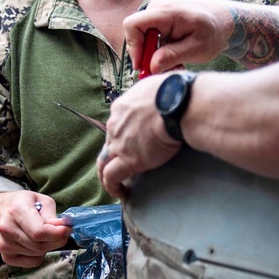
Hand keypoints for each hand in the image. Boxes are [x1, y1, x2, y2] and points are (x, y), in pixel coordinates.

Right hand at [0, 191, 71, 267]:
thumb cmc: (23, 203)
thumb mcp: (41, 200)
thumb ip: (52, 215)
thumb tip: (62, 228)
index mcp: (16, 211)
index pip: (39, 232)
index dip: (58, 233)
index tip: (68, 229)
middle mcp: (7, 229)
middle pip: (39, 245)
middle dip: (57, 241)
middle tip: (63, 233)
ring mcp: (4, 245)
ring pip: (37, 254)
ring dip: (49, 246)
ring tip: (46, 234)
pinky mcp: (6, 256)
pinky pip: (32, 262)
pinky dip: (40, 255)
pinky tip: (37, 243)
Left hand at [98, 75, 182, 199]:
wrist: (175, 105)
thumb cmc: (174, 92)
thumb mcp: (158, 85)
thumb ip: (155, 94)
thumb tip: (165, 94)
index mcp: (122, 107)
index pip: (117, 124)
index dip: (122, 135)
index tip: (132, 142)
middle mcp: (115, 125)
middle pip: (108, 143)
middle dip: (113, 154)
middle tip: (122, 164)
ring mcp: (119, 143)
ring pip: (103, 163)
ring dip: (106, 174)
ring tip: (114, 184)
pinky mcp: (127, 160)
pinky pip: (111, 177)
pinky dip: (112, 186)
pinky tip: (120, 193)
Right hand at [124, 0, 234, 74]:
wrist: (226, 20)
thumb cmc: (214, 32)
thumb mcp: (197, 48)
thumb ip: (173, 56)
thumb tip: (151, 67)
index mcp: (166, 12)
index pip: (133, 25)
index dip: (134, 47)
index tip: (143, 66)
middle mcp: (158, 8)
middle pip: (137, 35)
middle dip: (147, 57)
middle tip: (164, 72)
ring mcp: (158, 12)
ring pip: (144, 39)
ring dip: (156, 57)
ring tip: (177, 66)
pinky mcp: (160, 19)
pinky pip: (152, 38)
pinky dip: (161, 52)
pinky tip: (177, 59)